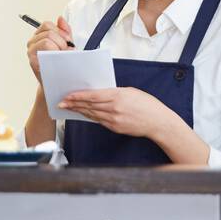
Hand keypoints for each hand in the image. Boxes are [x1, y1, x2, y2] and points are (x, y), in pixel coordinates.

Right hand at [26, 16, 73, 81]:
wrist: (59, 82)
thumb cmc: (62, 64)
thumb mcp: (66, 45)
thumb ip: (64, 31)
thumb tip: (60, 18)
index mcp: (39, 36)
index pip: (47, 25)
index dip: (60, 31)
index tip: (68, 42)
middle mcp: (32, 42)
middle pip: (48, 32)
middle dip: (61, 41)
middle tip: (65, 52)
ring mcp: (31, 52)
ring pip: (46, 40)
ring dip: (59, 48)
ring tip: (62, 57)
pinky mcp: (32, 61)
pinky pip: (44, 50)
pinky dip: (54, 53)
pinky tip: (58, 60)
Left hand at [58, 87, 175, 139]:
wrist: (158, 122)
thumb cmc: (147, 104)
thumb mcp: (130, 92)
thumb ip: (114, 92)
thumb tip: (100, 93)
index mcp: (117, 96)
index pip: (92, 96)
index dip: (78, 96)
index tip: (68, 96)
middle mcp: (113, 109)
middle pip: (89, 106)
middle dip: (74, 104)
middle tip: (62, 102)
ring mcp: (114, 120)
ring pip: (91, 114)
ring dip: (79, 110)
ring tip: (69, 108)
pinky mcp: (115, 127)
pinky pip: (99, 121)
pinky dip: (89, 116)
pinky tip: (83, 113)